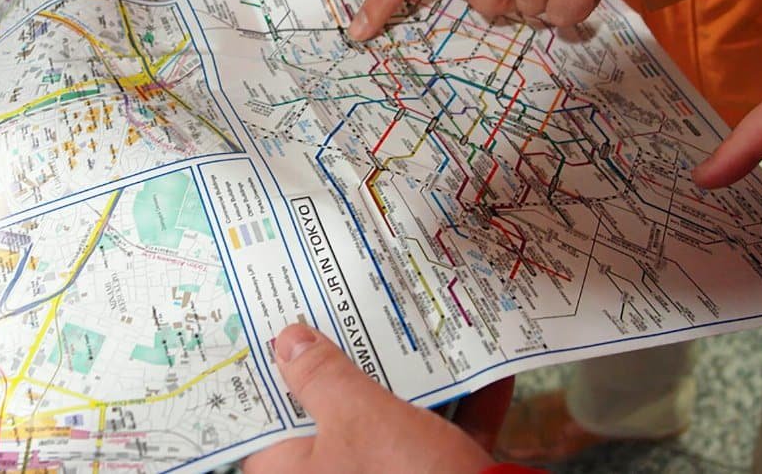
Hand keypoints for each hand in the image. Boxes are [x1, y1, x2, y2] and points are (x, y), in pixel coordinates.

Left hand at [243, 324, 503, 472]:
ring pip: (398, 423)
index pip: (271, 414)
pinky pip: (448, 438)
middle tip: (357, 305)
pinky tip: (490, 365)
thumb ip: (322, 376)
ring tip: (424, 322)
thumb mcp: (359, 418)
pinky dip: (469, 406)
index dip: (278, 368)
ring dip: (420, 380)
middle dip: (358, 362)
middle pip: (337, 413)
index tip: (288, 322)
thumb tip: (287, 340)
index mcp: (295, 472)